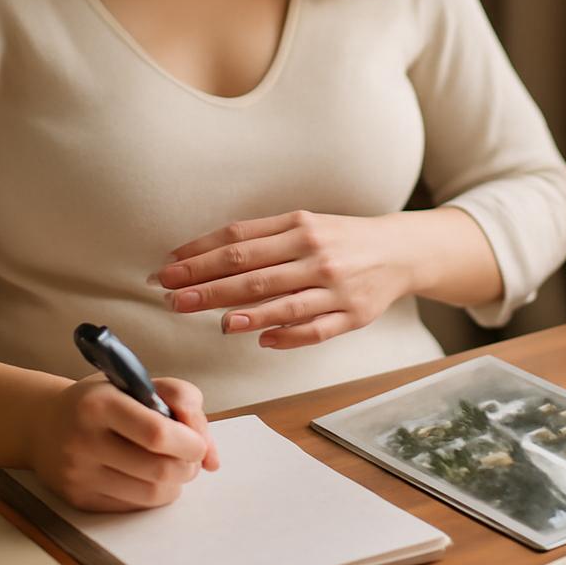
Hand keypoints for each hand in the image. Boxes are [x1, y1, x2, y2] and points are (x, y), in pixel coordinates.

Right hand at [27, 374, 218, 511]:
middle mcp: (84, 440)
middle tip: (190, 457)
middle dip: (188, 466)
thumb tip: (212, 458)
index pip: (157, 434)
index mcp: (100, 404)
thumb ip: (183, 401)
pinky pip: (133, 506)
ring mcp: (79, 474)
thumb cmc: (101, 399)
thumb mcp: (136, 382)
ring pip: (151, 494)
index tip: (199, 443)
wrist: (42, 423)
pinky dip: (153, 495)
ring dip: (175, 484)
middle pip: (159, 470)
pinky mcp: (79, 499)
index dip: (191, 443)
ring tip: (173, 467)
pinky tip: (149, 477)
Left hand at [151, 210, 415, 349]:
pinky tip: (262, 339)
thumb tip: (206, 259)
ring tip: (215, 323)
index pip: (238, 241)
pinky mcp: (352, 314)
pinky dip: (288, 335)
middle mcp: (315, 253)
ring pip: (283, 302)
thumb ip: (260, 240)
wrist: (399, 250)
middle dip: (207, 286)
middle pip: (252, 272)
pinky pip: (316, 329)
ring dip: (246, 313)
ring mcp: (334, 286)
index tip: (166, 269)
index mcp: (298, 226)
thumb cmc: (339, 238)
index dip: (198, 255)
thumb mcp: (303, 225)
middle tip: (170, 297)